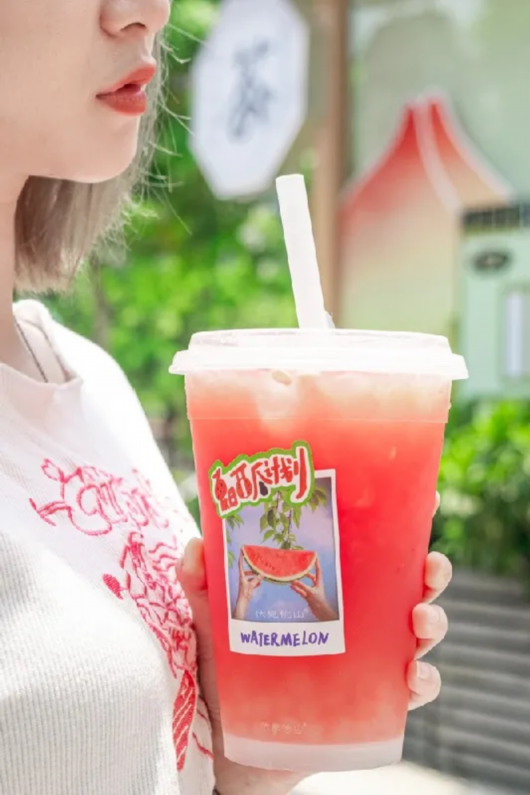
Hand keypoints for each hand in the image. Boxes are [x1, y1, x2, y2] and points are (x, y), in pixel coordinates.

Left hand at [176, 494, 450, 790]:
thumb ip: (201, 579)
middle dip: (431, 570)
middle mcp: (361, 614)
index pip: (377, 544)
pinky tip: (412, 674)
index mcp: (334, 582)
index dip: (408, 521)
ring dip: (433, 620)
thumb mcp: (214, 614)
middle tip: (429, 565)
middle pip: (412, 583)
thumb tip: (197, 545)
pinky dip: (424, 680)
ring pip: (423, 630)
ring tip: (418, 618)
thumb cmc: (228, 664)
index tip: (428, 500)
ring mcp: (371, 656)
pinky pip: (413, 689)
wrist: (231, 734)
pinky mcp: (373, 699)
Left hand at [233, 550, 262, 619]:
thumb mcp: (251, 586)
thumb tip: (262, 573)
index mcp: (241, 577)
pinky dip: (255, 581)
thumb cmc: (244, 595)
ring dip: (254, 574)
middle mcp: (242, 579)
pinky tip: (260, 582)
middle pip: (245, 570)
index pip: (240, 565)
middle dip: (250, 567)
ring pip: (249, 577)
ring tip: (260, 573)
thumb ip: (256, 579)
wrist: (241, 606)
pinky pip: (251, 583)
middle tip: (256, 562)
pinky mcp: (246, 589)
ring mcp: (244, 584)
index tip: (242, 550)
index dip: (241, 557)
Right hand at [290, 556, 337, 621]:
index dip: (316, 563)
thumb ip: (301, 586)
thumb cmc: (318, 601)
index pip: (318, 570)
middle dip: (306, 572)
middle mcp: (315, 585)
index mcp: (319, 582)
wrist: (320, 612)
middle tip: (300, 567)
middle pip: (311, 576)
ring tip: (294, 577)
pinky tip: (291, 586)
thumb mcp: (309, 592)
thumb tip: (293, 580)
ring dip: (300, 581)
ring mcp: (312, 591)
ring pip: (305, 584)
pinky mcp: (308, 597)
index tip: (314, 556)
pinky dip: (296, 588)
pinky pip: (301, 591)